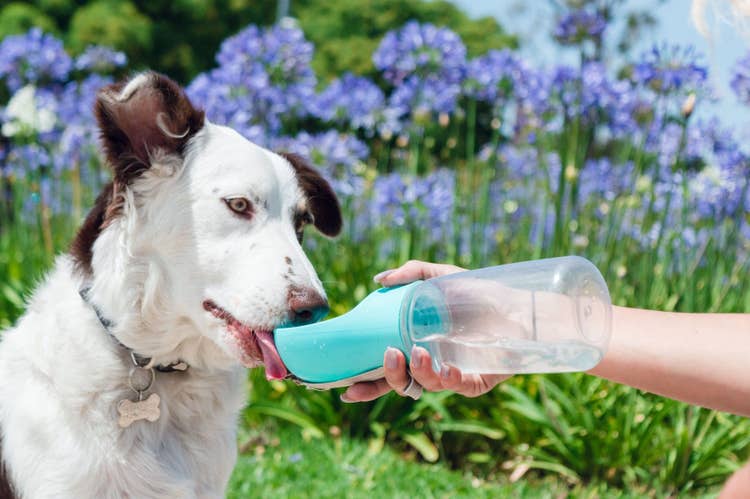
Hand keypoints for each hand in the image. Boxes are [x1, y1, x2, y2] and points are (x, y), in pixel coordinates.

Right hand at [340, 260, 509, 401]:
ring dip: (417, 373)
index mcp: (415, 345)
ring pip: (424, 386)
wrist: (520, 304)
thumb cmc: (479, 292)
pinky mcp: (476, 382)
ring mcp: (451, 375)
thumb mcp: (442, 276)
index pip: (385, 369)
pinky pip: (457, 388)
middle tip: (390, 355)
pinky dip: (448, 380)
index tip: (346, 388)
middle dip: (387, 378)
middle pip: (400, 383)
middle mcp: (430, 364)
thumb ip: (412, 273)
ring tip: (420, 352)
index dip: (365, 383)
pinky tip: (446, 369)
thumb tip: (379, 279)